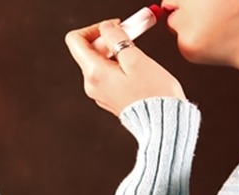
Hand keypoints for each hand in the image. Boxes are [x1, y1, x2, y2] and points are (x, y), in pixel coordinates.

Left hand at [65, 20, 185, 115]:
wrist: (163, 121)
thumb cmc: (153, 94)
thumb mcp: (135, 58)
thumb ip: (116, 38)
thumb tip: (106, 28)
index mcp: (94, 73)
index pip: (75, 40)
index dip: (94, 28)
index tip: (113, 28)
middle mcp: (91, 85)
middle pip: (88, 51)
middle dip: (108, 39)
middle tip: (132, 36)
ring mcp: (99, 93)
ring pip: (99, 62)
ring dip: (116, 52)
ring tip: (136, 55)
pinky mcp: (108, 97)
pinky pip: (107, 74)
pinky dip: (118, 65)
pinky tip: (135, 69)